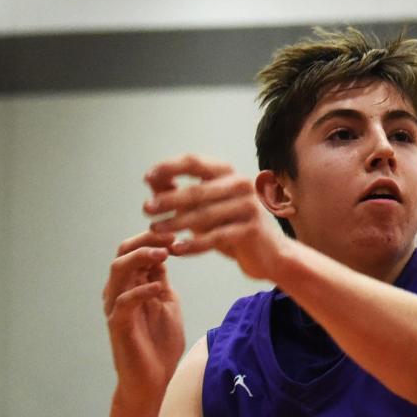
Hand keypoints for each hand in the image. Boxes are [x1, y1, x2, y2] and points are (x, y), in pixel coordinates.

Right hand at [103, 230, 185, 396]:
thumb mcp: (167, 303)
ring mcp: (116, 307)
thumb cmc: (160, 342)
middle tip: (170, 237)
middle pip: (123, 254)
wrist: (153, 378)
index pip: (135, 251)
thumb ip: (161, 280)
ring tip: (164, 254)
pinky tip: (160, 286)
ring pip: (118, 272)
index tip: (178, 232)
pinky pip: (124, 301)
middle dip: (146, 241)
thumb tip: (163, 254)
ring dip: (140, 259)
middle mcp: (119, 291)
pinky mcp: (118, 324)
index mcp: (132, 285)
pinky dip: (141, 291)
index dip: (154, 239)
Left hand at [143, 155, 289, 280]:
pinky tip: (176, 249)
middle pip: (197, 189)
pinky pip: (216, 237)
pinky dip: (193, 244)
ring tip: (155, 230)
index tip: (147, 178)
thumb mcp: (206, 206)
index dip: (169, 168)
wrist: (269, 253)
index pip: (194, 162)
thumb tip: (153, 180)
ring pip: (204, 215)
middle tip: (147, 209)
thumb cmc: (233, 227)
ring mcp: (249, 206)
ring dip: (176, 223)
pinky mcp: (252, 229)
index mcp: (228, 174)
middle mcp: (241, 185)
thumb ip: (182, 193)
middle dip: (168, 199)